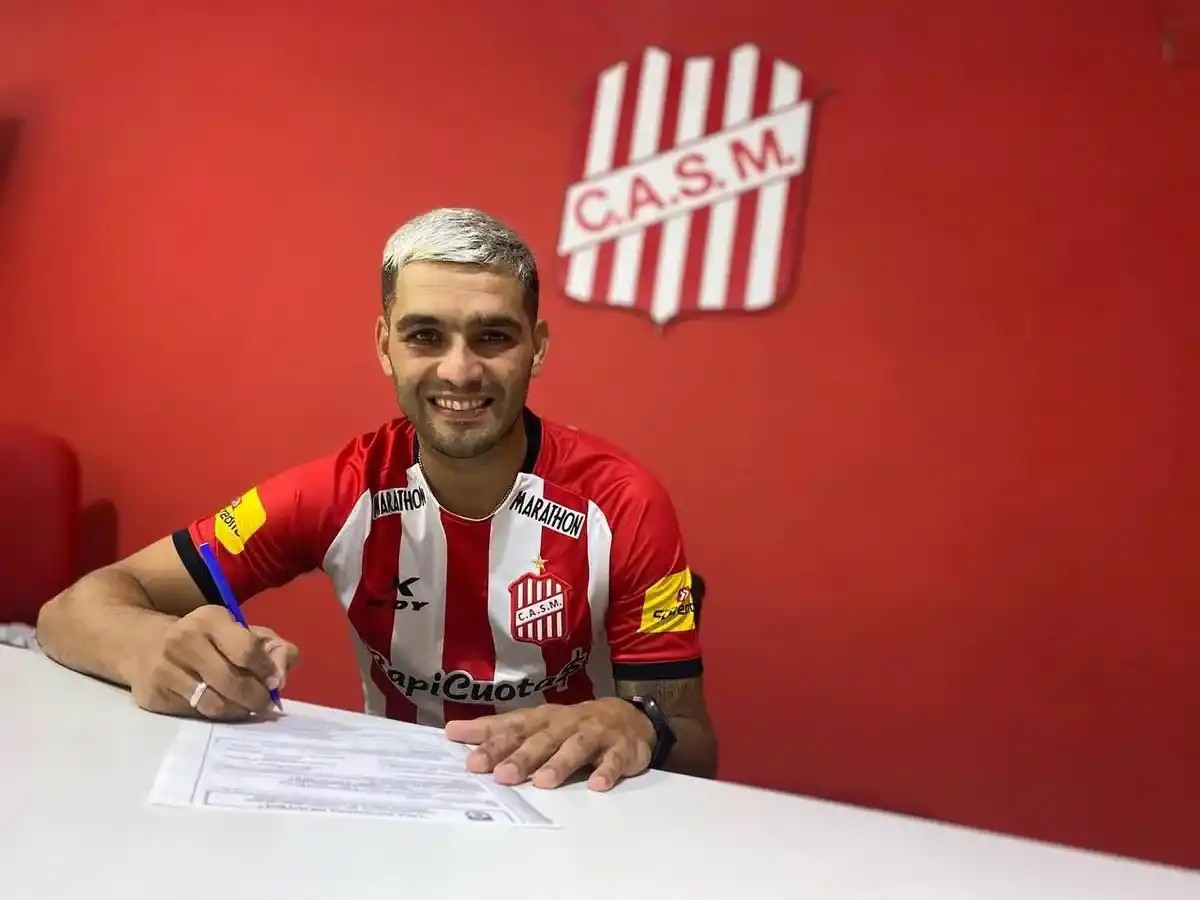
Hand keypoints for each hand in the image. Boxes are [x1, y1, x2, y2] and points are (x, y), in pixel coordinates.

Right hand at [129, 605, 298, 720]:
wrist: (142, 644)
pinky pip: (195, 714)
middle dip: (256, 698)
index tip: (275, 683)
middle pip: (232, 681)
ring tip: (244, 709)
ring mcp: (165, 669)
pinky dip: (214, 716)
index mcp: (210, 619)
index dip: (266, 671)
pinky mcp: (154, 695)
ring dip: (237, 711)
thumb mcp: (238, 631)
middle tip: (264, 705)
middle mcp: (184, 640)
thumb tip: (280, 678)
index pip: (247, 650)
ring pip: (214, 704)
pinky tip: (220, 708)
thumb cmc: (204, 639)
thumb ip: (271, 648)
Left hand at [443, 699, 655, 791]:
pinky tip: (596, 785)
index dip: (492, 742)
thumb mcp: (536, 724)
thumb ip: (498, 730)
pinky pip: (614, 760)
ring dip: (560, 763)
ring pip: (576, 747)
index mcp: (542, 720)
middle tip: (501, 775)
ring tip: (544, 782)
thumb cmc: (571, 725)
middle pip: (542, 739)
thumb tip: (452, 732)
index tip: (470, 760)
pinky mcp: (621, 749)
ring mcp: (595, 735)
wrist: (628, 717)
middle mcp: (566, 724)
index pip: (513, 728)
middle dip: (521, 757)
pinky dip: (606, 771)